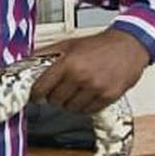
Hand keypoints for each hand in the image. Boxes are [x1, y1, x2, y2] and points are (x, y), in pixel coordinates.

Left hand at [32, 29, 150, 113]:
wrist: (129, 45)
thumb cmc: (98, 45)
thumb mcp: (68, 44)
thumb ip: (46, 54)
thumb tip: (26, 63)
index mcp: (68, 63)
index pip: (41, 88)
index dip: (36, 94)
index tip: (35, 95)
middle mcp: (81, 77)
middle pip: (55, 100)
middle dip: (53, 97)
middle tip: (58, 91)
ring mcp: (96, 88)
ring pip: (71, 108)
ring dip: (69, 103)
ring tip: (73, 92)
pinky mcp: (109, 96)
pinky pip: (88, 111)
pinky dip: (84, 106)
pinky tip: (86, 96)